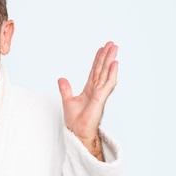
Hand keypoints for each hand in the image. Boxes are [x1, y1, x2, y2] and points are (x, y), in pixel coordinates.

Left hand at [57, 41, 118, 158]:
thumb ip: (65, 89)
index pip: (94, 71)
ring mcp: (100, 93)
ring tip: (114, 48)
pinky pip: (108, 83)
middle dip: (106, 56)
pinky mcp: (101, 98)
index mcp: (89, 90)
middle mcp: (96, 90)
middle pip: (102, 69)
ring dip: (110, 60)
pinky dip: (111, 73)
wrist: (78, 132)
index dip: (98, 60)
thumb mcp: (67, 100)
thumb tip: (61, 79)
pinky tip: (115, 63)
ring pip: (106, 73)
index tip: (101, 49)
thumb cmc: (75, 120)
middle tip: (112, 43)